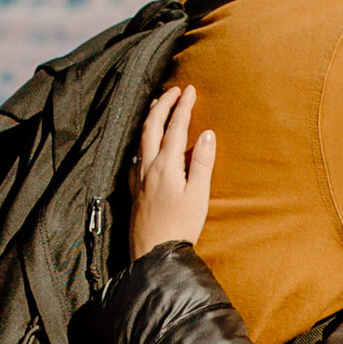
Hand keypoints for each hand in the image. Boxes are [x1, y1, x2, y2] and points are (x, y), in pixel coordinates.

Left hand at [130, 84, 215, 255]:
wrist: (153, 254)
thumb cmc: (180, 227)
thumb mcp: (198, 195)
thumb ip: (202, 163)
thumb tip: (208, 134)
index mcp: (166, 166)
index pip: (175, 127)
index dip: (183, 106)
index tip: (190, 90)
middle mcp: (148, 167)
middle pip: (152, 126)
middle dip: (163, 104)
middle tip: (174, 90)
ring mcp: (139, 178)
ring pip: (140, 139)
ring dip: (149, 119)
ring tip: (157, 106)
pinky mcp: (134, 190)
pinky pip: (135, 156)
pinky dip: (141, 140)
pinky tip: (144, 144)